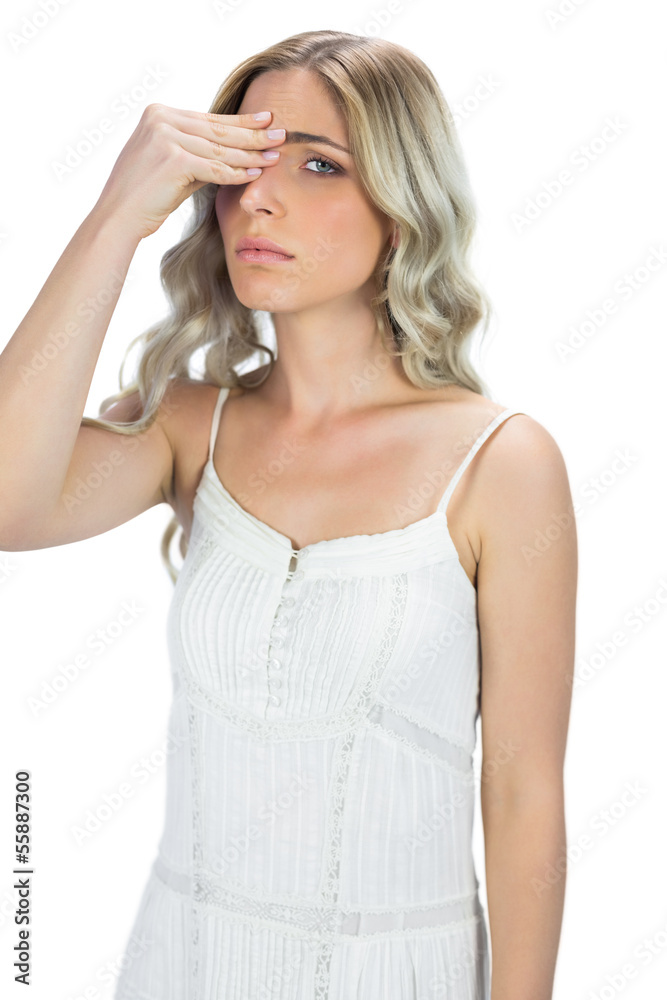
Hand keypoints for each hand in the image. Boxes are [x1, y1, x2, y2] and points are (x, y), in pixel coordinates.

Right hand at [91, 103, 284, 239]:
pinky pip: (215, 168)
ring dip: (251, 154)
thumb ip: (198, 153)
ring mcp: (166, 136)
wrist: (118, 217)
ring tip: (275, 156)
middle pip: (219, 130)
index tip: (265, 119)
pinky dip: (237, 172)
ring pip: (220, 149)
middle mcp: (161, 118)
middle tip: (281, 134)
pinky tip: (256, 173)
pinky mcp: (173, 159)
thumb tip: (233, 152)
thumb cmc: (145, 197)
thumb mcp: (172, 165)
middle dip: (253, 133)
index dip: (240, 121)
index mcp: (159, 113)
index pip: (209, 119)